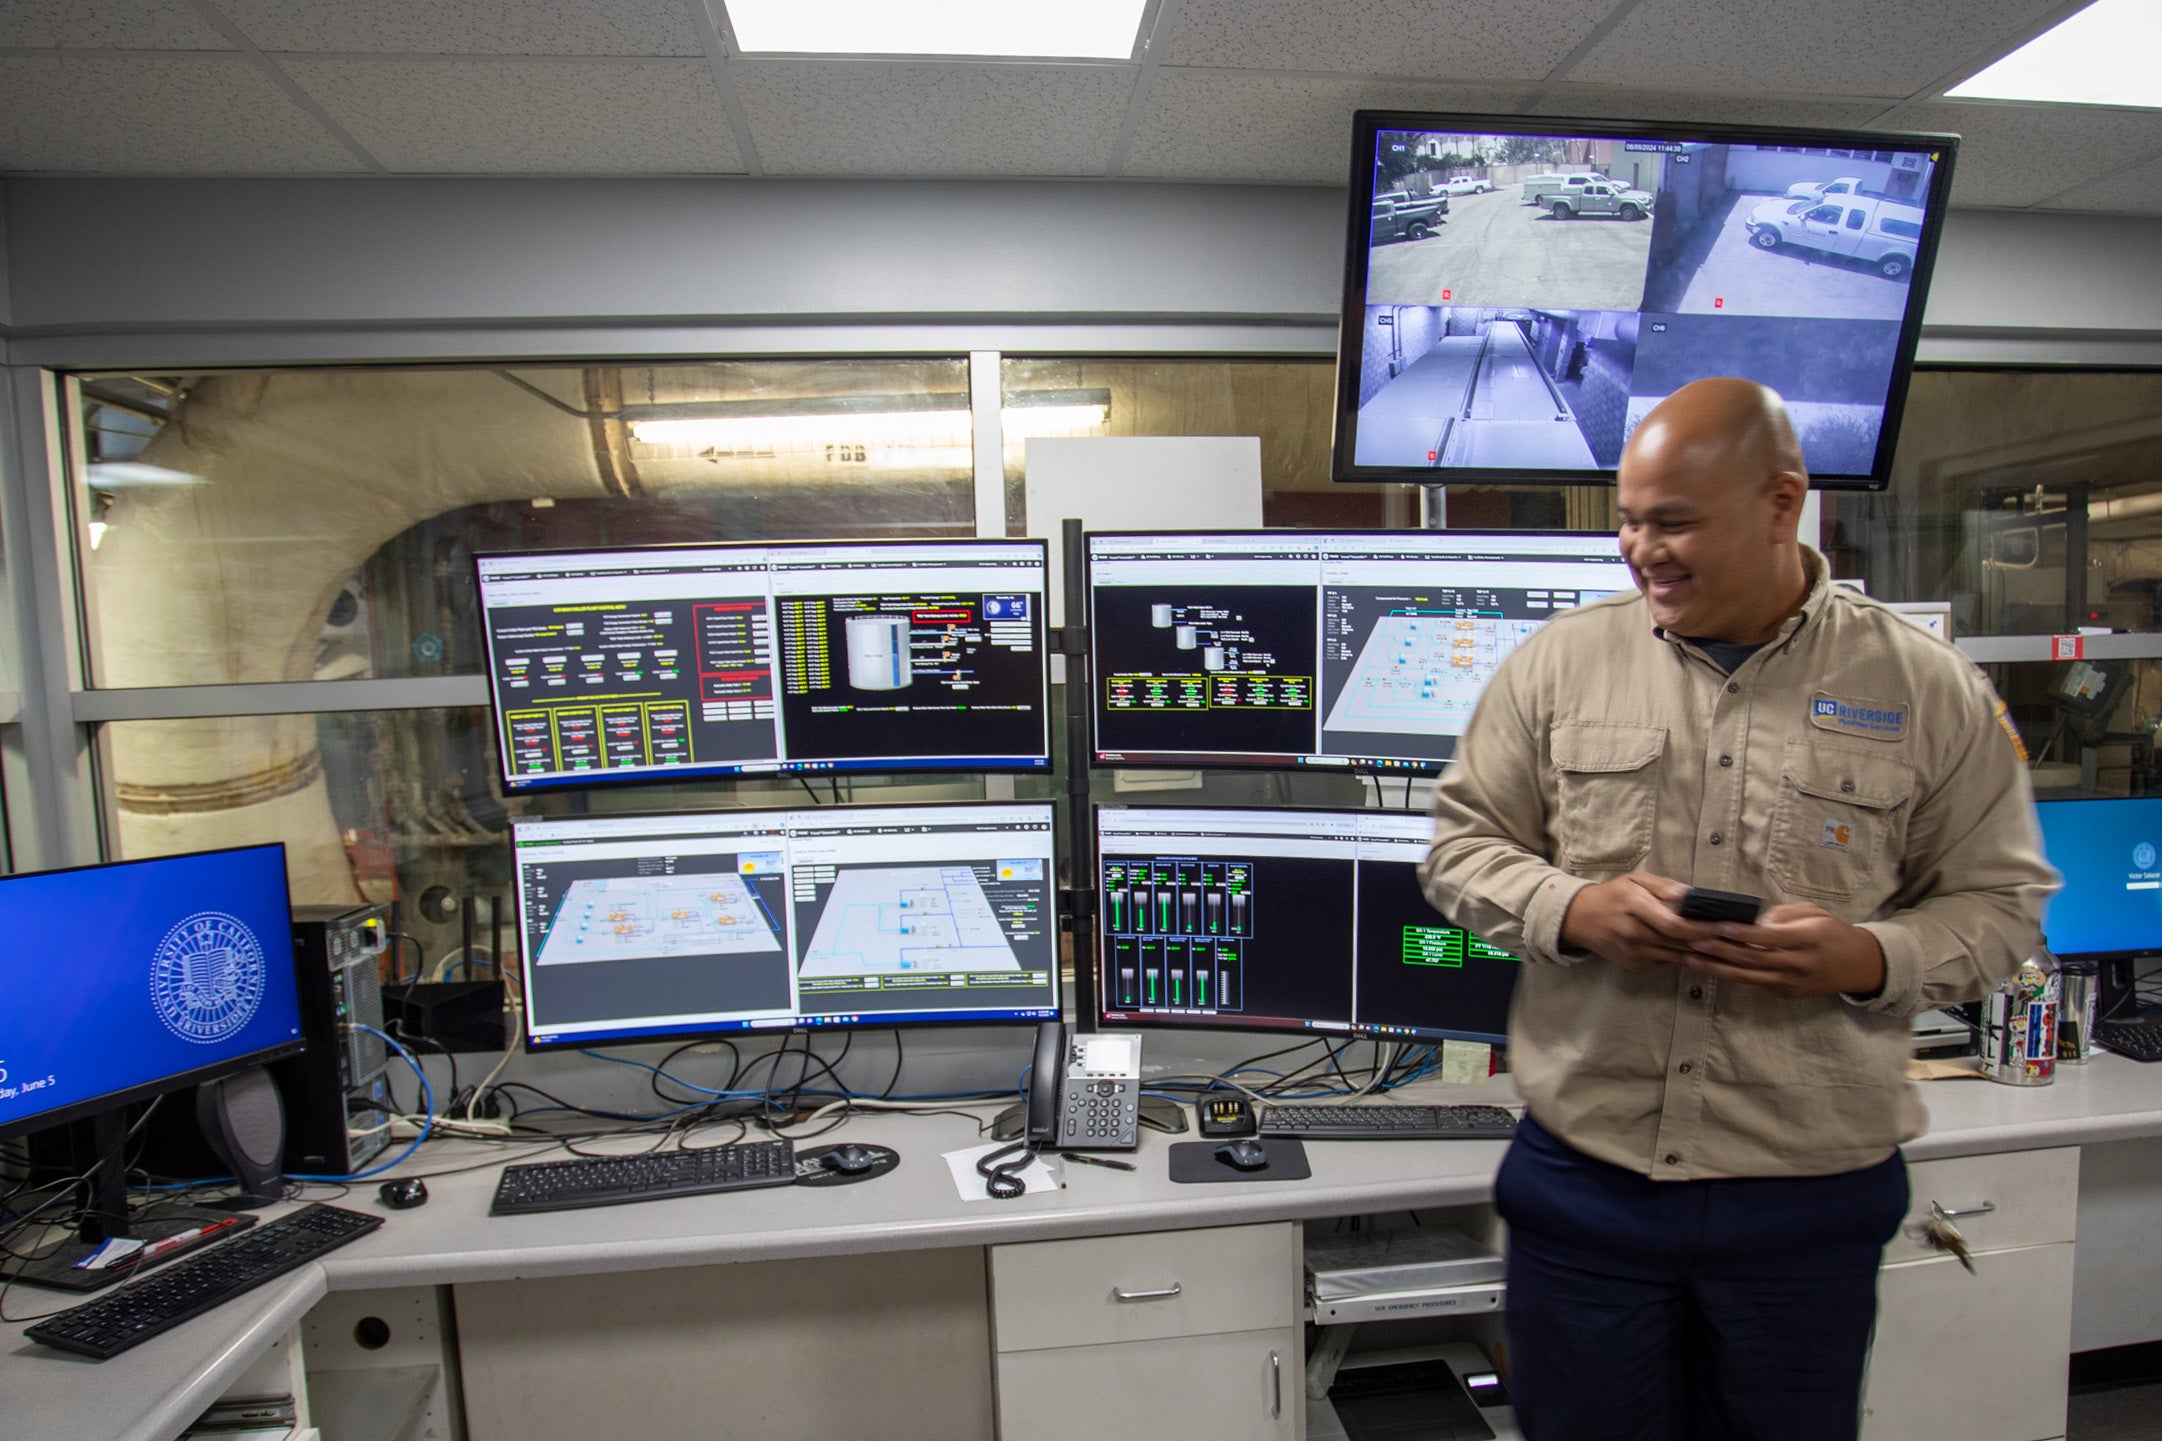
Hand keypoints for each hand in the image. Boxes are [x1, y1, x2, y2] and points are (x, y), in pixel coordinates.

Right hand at [1559, 872, 1724, 970]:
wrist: (1581, 919)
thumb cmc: (1614, 895)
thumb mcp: (1635, 879)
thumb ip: (1663, 885)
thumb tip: (1690, 894)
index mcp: (1635, 907)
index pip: (1676, 925)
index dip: (1703, 929)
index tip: (1726, 926)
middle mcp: (1634, 933)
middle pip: (1680, 943)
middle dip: (1709, 942)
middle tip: (1734, 939)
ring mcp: (1633, 953)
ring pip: (1676, 956)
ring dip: (1701, 953)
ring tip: (1725, 948)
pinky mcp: (1634, 965)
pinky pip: (1665, 962)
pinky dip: (1682, 957)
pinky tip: (1700, 952)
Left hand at [1684, 903, 1886, 998]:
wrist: (1858, 965)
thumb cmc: (1832, 932)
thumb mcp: (1815, 913)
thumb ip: (1785, 914)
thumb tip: (1756, 921)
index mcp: (1807, 939)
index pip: (1769, 937)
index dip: (1742, 933)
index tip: (1717, 926)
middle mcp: (1798, 964)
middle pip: (1754, 959)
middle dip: (1720, 951)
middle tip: (1693, 942)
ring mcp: (1792, 982)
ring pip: (1749, 976)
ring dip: (1718, 968)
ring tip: (1692, 959)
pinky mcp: (1787, 993)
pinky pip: (1756, 983)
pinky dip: (1733, 976)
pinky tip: (1712, 968)